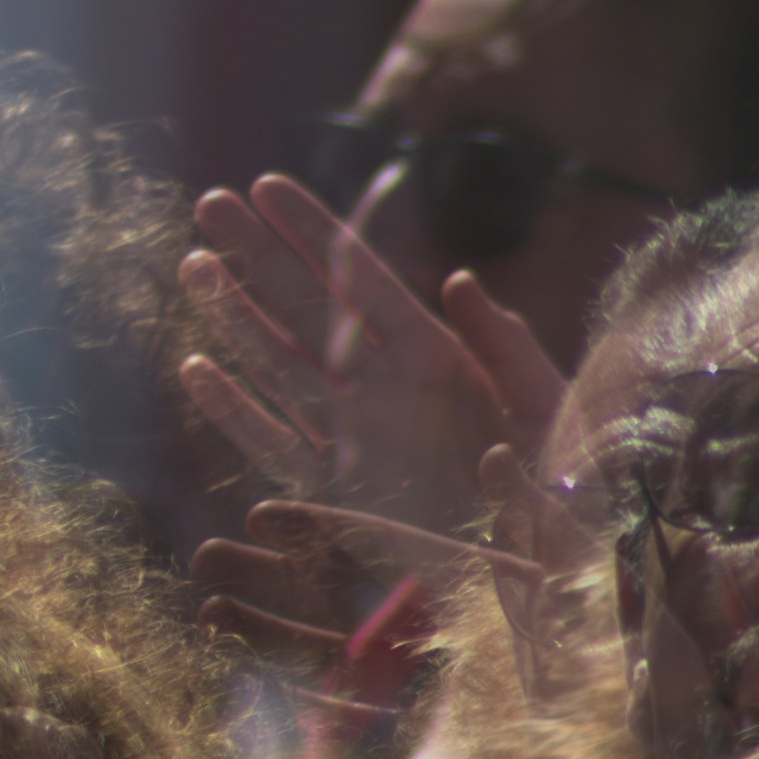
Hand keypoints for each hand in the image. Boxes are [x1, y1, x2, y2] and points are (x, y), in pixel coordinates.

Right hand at [177, 176, 583, 639]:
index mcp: (434, 355)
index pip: (358, 279)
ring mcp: (354, 435)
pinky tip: (197, 368)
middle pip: (304, 308)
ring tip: (194, 263)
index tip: (265, 184)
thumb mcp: (548, 401)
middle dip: (256, 254)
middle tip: (210, 203)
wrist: (552, 573)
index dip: (311, 231)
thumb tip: (454, 279)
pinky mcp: (337, 490)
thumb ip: (504, 343)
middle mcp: (382, 386)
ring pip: (278, 364)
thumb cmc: (563, 485)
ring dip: (235, 315)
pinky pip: (274, 443)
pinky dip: (234, 409)